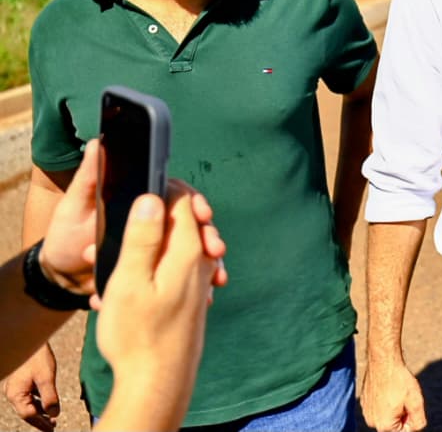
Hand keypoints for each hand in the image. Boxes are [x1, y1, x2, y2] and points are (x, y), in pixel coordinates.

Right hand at [3, 345, 59, 431]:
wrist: (31, 338)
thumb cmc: (38, 357)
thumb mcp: (47, 378)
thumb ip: (50, 397)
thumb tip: (54, 414)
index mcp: (15, 394)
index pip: (29, 415)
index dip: (41, 424)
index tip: (52, 429)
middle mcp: (12, 393)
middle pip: (27, 412)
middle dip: (40, 421)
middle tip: (53, 427)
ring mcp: (16, 387)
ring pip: (28, 405)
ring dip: (40, 412)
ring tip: (52, 419)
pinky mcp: (21, 382)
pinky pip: (29, 397)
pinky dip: (38, 402)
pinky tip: (47, 405)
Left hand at [38, 140, 227, 298]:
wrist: (59, 277)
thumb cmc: (65, 236)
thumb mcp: (74, 207)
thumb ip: (88, 178)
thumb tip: (97, 142)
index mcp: (142, 202)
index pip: (176, 196)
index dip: (193, 202)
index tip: (202, 212)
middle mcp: (156, 222)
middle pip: (193, 224)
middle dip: (208, 235)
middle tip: (215, 249)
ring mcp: (159, 247)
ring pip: (195, 251)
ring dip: (209, 264)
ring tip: (216, 279)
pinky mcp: (157, 270)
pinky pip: (185, 276)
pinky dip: (198, 285)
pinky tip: (207, 297)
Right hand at [93, 191, 221, 431]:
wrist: (157, 383)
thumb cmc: (139, 334)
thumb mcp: (131, 281)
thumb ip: (143, 237)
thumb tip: (153, 197)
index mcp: (190, 251)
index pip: (185, 201)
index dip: (161, 190)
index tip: (135, 194)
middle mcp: (203, 261)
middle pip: (182, 221)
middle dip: (147, 224)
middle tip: (112, 242)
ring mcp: (200, 280)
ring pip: (172, 249)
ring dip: (140, 254)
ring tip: (106, 277)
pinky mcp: (192, 297)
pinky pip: (170, 273)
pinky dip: (146, 276)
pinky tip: (119, 297)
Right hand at [360, 362, 426, 431]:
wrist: (383, 360)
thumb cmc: (400, 380)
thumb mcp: (416, 402)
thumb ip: (418, 421)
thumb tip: (416, 428)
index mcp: (385, 426)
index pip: (405, 431)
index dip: (412, 418)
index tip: (411, 404)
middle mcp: (372, 422)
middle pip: (394, 424)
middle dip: (403, 414)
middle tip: (405, 396)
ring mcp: (366, 411)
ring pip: (387, 415)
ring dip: (395, 407)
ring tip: (396, 391)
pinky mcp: (364, 401)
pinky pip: (378, 406)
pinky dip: (385, 400)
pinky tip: (389, 387)